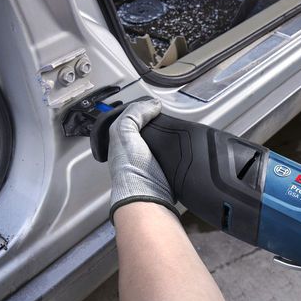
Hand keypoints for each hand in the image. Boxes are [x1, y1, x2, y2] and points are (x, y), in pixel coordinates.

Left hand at [108, 99, 177, 218]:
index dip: (140, 110)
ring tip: (176, 127)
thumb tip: (154, 104)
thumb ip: (134, 114)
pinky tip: (180, 142)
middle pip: (146, 129)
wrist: (148, 196)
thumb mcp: (124, 131)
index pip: (129, 120)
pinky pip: (171, 152)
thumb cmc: (131, 166)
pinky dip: (176, 146)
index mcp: (120, 142)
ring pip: (160, 140)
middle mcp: (133, 151)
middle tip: (166, 115)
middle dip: (156, 122)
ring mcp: (149, 161)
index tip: (153, 105)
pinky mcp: (165, 169)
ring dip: (168, 134)